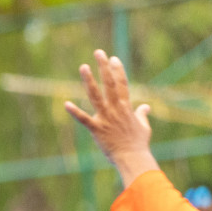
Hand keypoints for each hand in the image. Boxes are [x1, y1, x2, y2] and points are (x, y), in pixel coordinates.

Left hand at [63, 50, 158, 187]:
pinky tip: (65, 104)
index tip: (113, 58)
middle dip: (104, 67)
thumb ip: (142, 114)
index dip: (117, 70)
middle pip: (109, 83)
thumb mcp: (144, 126)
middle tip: (98, 52)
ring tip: (83, 67)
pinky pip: (84, 119)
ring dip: (89, 81)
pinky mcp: (96, 129)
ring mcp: (105, 118)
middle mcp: (116, 109)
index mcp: (126, 107)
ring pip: (96, 96)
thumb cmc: (138, 144)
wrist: (133, 158)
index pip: (122, 84)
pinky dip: (74, 112)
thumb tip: (145, 107)